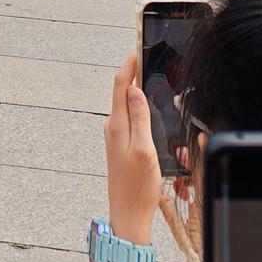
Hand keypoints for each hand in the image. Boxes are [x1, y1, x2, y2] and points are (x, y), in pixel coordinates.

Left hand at [104, 53, 159, 247]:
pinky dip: (137, 104)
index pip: (121, 83)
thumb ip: (139, 119)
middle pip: (122, 90)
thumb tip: (134, 90)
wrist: (128, 215)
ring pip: (125, 103)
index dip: (130, 63)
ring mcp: (116, 135)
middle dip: (133, 71)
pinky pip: (128, 116)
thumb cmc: (138, 188)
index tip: (138, 47)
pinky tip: (147, 105)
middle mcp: (113, 126)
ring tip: (148, 73)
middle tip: (146, 55)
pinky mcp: (121, 145)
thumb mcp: (143, 150)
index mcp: (117, 124)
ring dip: (135, 87)